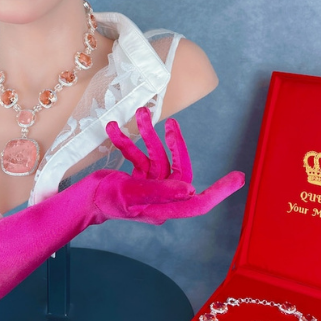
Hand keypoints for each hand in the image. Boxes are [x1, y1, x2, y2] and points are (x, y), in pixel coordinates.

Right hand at [97, 107, 244, 223]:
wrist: (82, 200)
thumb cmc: (105, 201)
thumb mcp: (131, 195)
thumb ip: (160, 191)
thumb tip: (191, 189)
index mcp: (164, 207)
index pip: (198, 202)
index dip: (219, 191)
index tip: (238, 178)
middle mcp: (160, 197)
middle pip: (177, 168)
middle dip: (173, 144)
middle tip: (171, 124)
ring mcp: (149, 186)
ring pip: (156, 156)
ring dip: (145, 135)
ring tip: (139, 114)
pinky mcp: (138, 177)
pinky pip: (139, 156)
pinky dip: (127, 142)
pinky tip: (113, 129)